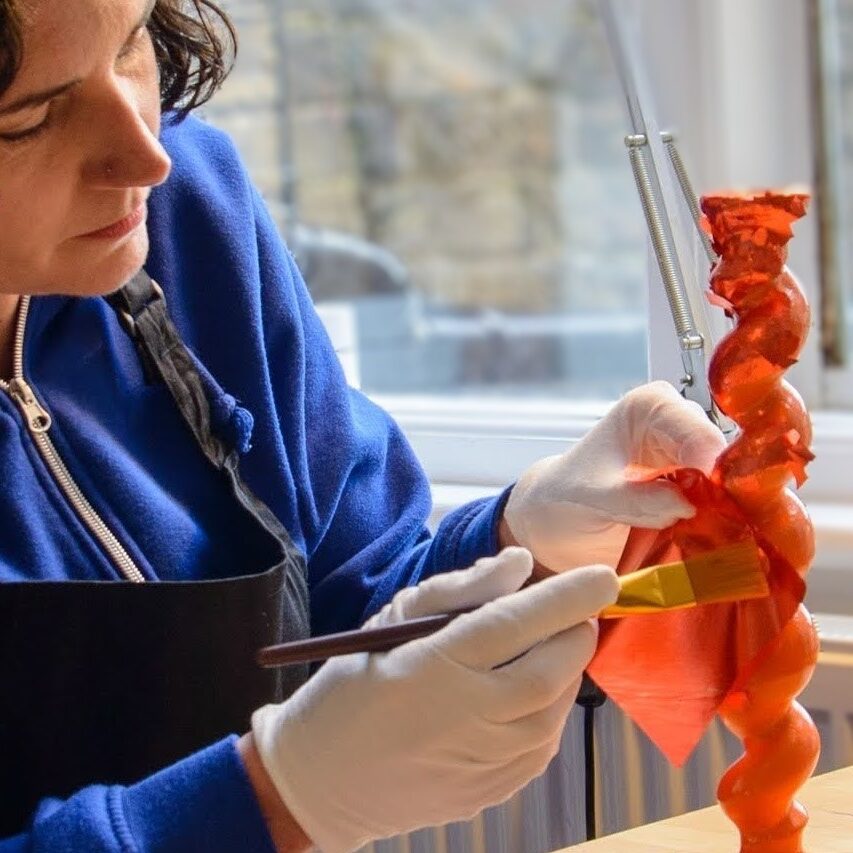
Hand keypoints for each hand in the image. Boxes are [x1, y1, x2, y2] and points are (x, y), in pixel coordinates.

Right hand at [251, 548, 617, 852]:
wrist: (325, 779)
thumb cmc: (356, 683)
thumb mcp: (395, 618)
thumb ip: (462, 587)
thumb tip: (521, 563)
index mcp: (438, 664)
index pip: (522, 621)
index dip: (571, 595)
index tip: (602, 575)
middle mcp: (470, 715)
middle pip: (554, 666)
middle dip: (577, 629)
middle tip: (571, 610)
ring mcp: (485, 760)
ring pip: (557, 705)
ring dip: (565, 668)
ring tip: (544, 647)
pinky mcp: (493, 789)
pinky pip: (544, 742)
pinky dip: (549, 707)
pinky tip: (525, 691)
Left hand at [503, 381, 725, 571]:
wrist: (557, 523)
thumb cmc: (566, 497)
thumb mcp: (590, 498)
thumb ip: (632, 499)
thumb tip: (684, 504)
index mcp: (649, 407)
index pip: (695, 428)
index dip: (711, 460)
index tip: (715, 492)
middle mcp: (680, 425)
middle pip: (726, 453)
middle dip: (732, 488)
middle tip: (736, 522)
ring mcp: (697, 460)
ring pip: (735, 482)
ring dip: (736, 511)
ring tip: (732, 536)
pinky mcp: (705, 493)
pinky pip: (730, 507)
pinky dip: (730, 525)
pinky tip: (727, 543)